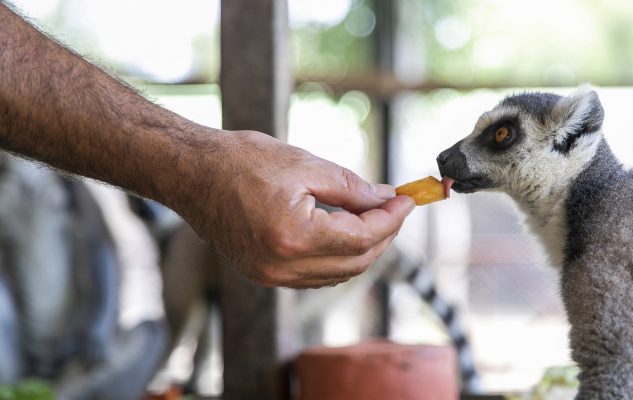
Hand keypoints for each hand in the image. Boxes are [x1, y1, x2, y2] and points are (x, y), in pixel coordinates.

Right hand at [175, 130, 414, 287]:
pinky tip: (343, 231)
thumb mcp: (304, 164)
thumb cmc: (240, 161)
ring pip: (337, 274)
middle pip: (355, 263)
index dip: (391, 219)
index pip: (362, 238)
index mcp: (293, 236)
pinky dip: (337, 257)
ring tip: (373, 216)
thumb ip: (351, 188)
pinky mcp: (263, 275)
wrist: (190, 173)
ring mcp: (270, 275)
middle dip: (382, 235)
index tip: (407, 200)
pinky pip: (314, 275)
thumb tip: (385, 198)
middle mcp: (282, 265)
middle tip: (394, 207)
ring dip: (362, 249)